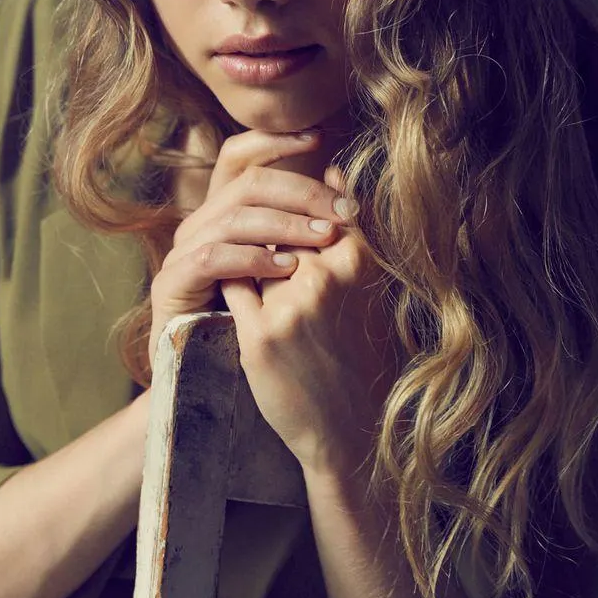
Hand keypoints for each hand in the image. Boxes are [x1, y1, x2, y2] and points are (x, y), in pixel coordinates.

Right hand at [147, 128, 348, 372]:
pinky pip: (213, 256)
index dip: (275, 140)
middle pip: (246, 182)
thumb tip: (342, 183)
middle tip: (342, 210)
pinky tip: (287, 268)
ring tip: (324, 237)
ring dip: (285, 224)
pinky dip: (253, 258)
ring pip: (234, 216)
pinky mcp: (174, 282)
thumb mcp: (289, 267)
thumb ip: (307, 226)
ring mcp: (183, 250)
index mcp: (224, 210)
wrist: (213, 376)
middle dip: (301, 190)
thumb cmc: (260, 321)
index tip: (318, 137)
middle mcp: (200, 222)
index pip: (240, 155)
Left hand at [220, 161, 400, 477]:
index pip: (315, 206)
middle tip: (283, 275)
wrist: (347, 431)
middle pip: (278, 227)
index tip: (296, 225)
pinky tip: (242, 307)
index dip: (299, 212)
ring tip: (266, 290)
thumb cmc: (357, 352)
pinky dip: (231, 287)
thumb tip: (331, 166)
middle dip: (271, 238)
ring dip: (250, 261)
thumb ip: (349, 227)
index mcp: (357, 261)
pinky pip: (231, 285)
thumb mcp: (366, 286)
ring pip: (251, 252)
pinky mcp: (260, 334)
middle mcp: (325, 276)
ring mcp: (291, 304)